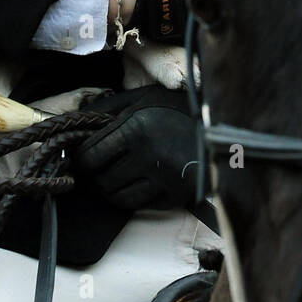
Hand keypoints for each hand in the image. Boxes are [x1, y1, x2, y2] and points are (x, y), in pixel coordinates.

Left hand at [71, 84, 198, 210]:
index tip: (79, 159)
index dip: (79, 160)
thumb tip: (75, 119)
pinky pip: (142, 205)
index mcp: (137, 126)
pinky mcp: (178, 194)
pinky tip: (140, 182)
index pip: (90, 156)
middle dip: (95, 176)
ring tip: (117, 177)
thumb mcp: (145, 96)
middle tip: (98, 170)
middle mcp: (149, 154)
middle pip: (102, 180)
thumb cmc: (179, 107)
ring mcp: (164, 177)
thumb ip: (109, 106)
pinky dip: (135, 197)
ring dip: (112, 190)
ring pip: (119, 198)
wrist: (226, 126)